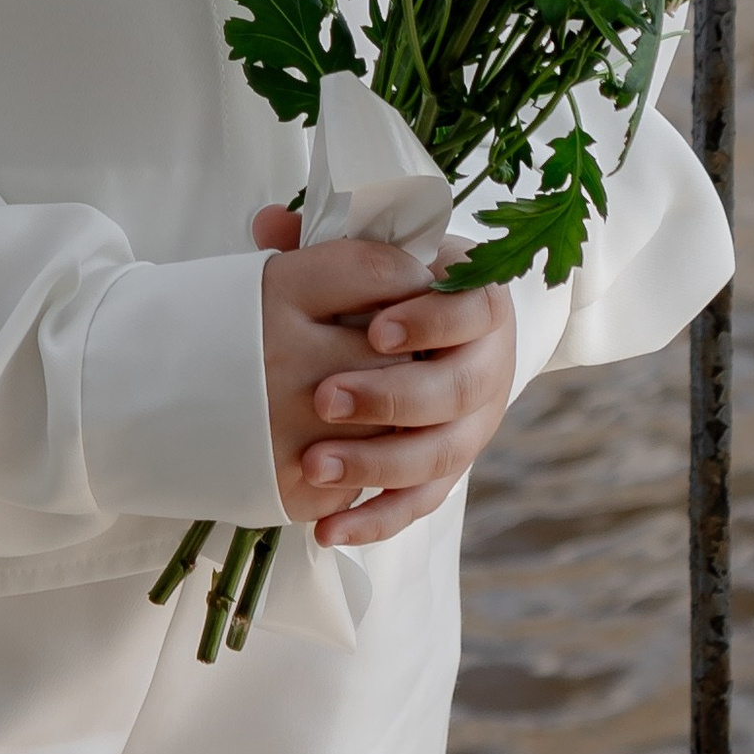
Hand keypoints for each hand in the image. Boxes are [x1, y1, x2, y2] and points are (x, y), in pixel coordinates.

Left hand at [256, 206, 516, 549]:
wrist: (440, 338)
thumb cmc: (397, 288)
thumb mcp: (375, 257)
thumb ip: (328, 242)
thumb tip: (267, 223)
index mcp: (478, 305)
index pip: (472, 310)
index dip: (430, 322)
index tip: (375, 329)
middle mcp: (486, 369)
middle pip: (455, 391)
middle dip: (389, 397)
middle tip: (325, 399)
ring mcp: (471, 428)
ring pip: (437, 455)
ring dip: (376, 463)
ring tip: (313, 466)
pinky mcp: (446, 473)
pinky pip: (417, 504)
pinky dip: (374, 520)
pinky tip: (327, 529)